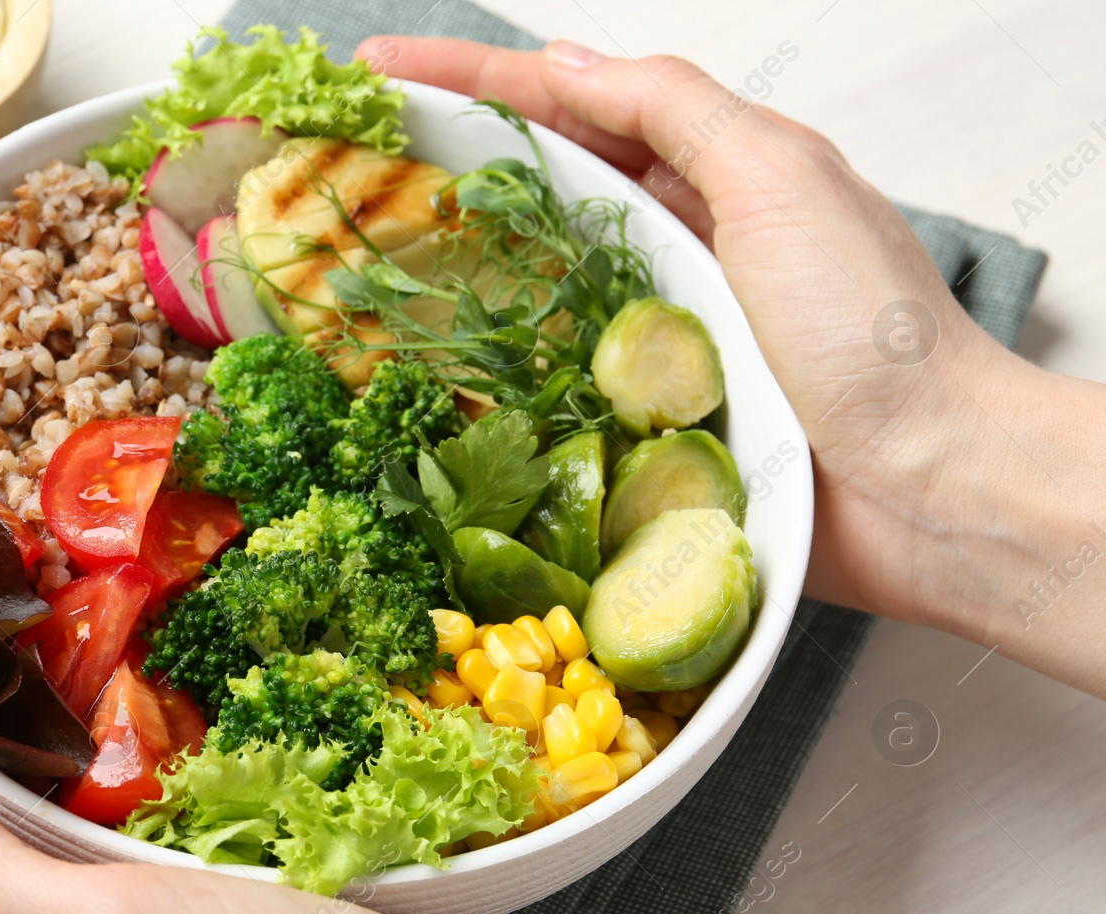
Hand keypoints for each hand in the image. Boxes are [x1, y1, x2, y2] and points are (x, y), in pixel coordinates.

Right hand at [359, 38, 1105, 695]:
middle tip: (347, 160)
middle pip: (538, 188)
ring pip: (533, 285)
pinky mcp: (643, 424)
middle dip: (444, 164)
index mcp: (709, 175)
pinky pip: (546, 383)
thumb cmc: (870, 329)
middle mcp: (675, 250)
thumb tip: (563, 65)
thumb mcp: (779, 177)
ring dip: (453, 264)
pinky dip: (488, 371)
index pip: (568, 105)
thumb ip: (677, 112)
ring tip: (362, 254)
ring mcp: (654, 339)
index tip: (377, 67)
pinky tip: (428, 372)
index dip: (471, 78)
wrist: (929, 485)